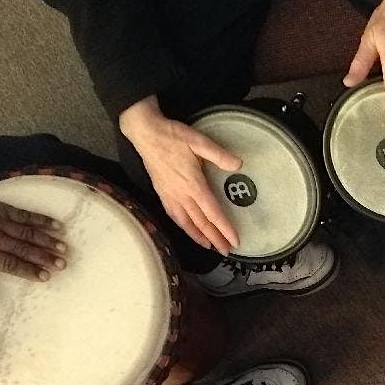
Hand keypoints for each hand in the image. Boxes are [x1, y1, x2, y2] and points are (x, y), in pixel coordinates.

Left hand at [0, 191, 64, 305]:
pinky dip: (41, 220)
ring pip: (26, 232)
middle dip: (44, 257)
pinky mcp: (1, 208)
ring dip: (47, 240)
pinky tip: (56, 225)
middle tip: (62, 264)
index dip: (28, 270)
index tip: (45, 276)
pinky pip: (24, 215)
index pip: (9, 263)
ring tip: (63, 248)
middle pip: (21, 248)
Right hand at [120, 96, 241, 253]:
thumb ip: (219, 154)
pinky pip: (174, 215)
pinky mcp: (162, 193)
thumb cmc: (172, 136)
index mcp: (193, 184)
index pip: (212, 212)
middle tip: (227, 250)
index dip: (224, 228)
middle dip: (215, 238)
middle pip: (201, 222)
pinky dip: (184, 226)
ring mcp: (170, 195)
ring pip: (187, 222)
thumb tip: (238, 164)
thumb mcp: (199, 141)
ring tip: (210, 246)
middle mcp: (181, 194)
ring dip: (199, 236)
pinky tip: (189, 230)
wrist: (146, 133)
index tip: (235, 240)